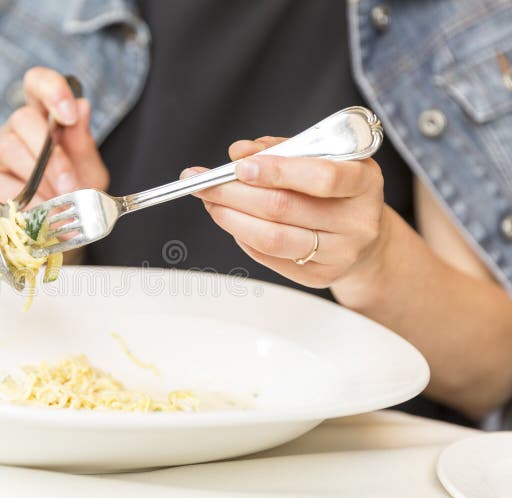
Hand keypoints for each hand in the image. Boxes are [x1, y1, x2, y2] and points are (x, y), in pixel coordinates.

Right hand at [0, 67, 108, 210]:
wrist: (60, 233)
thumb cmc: (75, 195)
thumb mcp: (89, 170)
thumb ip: (83, 143)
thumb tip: (82, 106)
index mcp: (46, 116)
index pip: (38, 83)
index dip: (51, 89)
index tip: (69, 114)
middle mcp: (18, 129)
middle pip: (23, 118)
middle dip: (51, 155)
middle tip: (69, 185)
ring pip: (9, 147)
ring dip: (39, 179)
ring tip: (58, 203)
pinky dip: (24, 200)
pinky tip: (38, 212)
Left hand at [186, 136, 389, 291]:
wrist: (364, 233)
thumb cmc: (337, 188)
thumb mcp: (321, 157)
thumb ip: (282, 149)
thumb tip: (240, 151)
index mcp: (364, 181)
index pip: (321, 177)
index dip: (276, 171)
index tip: (239, 166)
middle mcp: (358, 221)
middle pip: (284, 208)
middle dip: (235, 193)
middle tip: (204, 183)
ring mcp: (341, 254)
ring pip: (272, 238)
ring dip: (231, 218)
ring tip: (211, 202)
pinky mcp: (321, 277)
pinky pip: (270, 257)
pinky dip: (243, 237)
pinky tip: (232, 221)